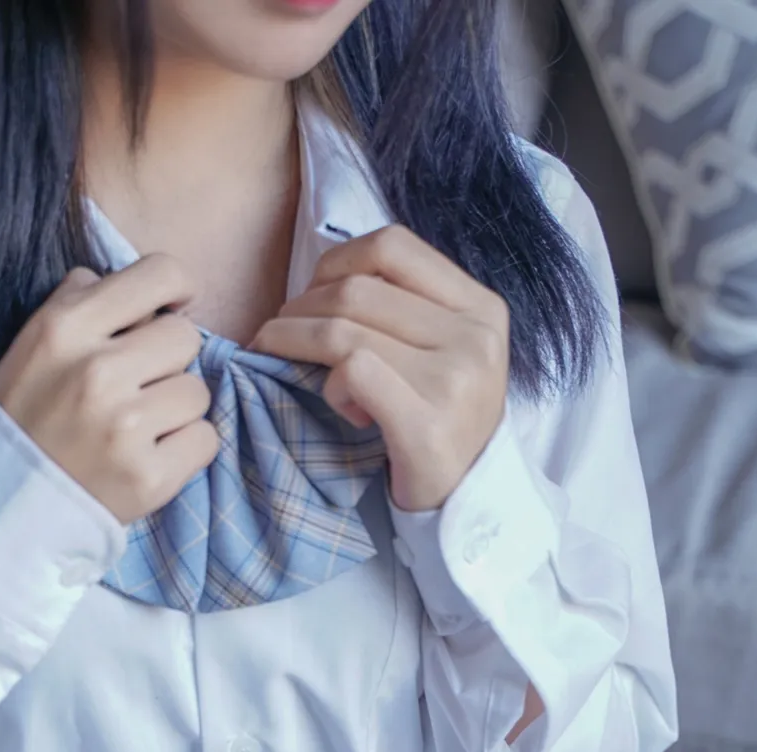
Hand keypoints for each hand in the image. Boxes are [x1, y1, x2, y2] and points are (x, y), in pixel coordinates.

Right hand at [0, 254, 219, 525]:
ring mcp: (124, 429)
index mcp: (66, 327)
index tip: (170, 310)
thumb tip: (151, 290)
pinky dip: (184, 448)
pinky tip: (148, 455)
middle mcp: (97, 373)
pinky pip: (205, 439)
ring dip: (176, 408)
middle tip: (138, 386)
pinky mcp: (149, 478)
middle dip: (168, 359)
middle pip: (186, 337)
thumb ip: (85, 301)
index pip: (161, 275)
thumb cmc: (25, 416)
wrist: (1, 502)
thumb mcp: (35, 342)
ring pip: (197, 391)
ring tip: (138, 426)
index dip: (175, 289)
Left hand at [250, 224, 509, 512]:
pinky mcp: (426, 424)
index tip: (310, 293)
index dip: (336, 262)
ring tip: (281, 360)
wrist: (468, 499)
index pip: (393, 247)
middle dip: (300, 308)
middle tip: (276, 334)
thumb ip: (403, 309)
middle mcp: (474, 336)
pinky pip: (353, 372)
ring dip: (294, 341)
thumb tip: (320, 282)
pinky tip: (338, 406)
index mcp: (479, 306)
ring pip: (346, 330)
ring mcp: (455, 380)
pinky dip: (329, 385)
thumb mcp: (442, 351)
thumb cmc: (441, 420)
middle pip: (358, 290)